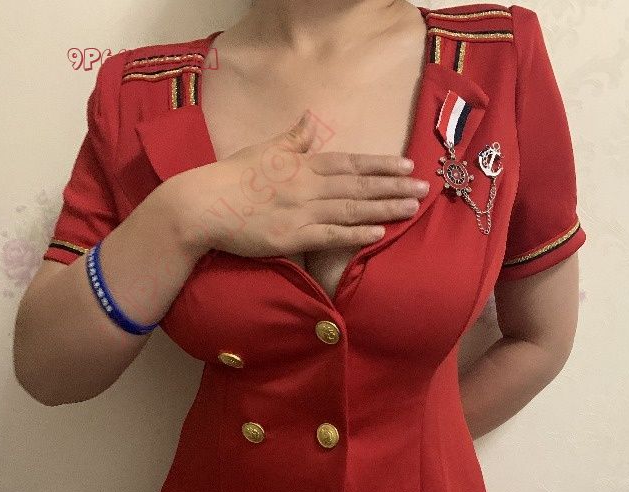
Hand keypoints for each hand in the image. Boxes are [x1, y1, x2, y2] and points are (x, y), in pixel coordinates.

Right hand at [169, 110, 430, 257]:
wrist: (204, 205)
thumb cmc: (232, 177)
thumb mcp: (265, 150)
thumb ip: (293, 139)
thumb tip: (309, 117)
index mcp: (302, 164)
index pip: (350, 163)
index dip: (380, 165)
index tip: (406, 165)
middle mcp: (307, 185)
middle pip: (359, 186)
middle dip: (393, 186)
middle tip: (424, 187)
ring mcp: (301, 211)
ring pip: (351, 209)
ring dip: (384, 207)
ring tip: (412, 207)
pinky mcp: (292, 237)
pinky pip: (330, 236)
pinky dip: (355, 234)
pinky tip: (378, 232)